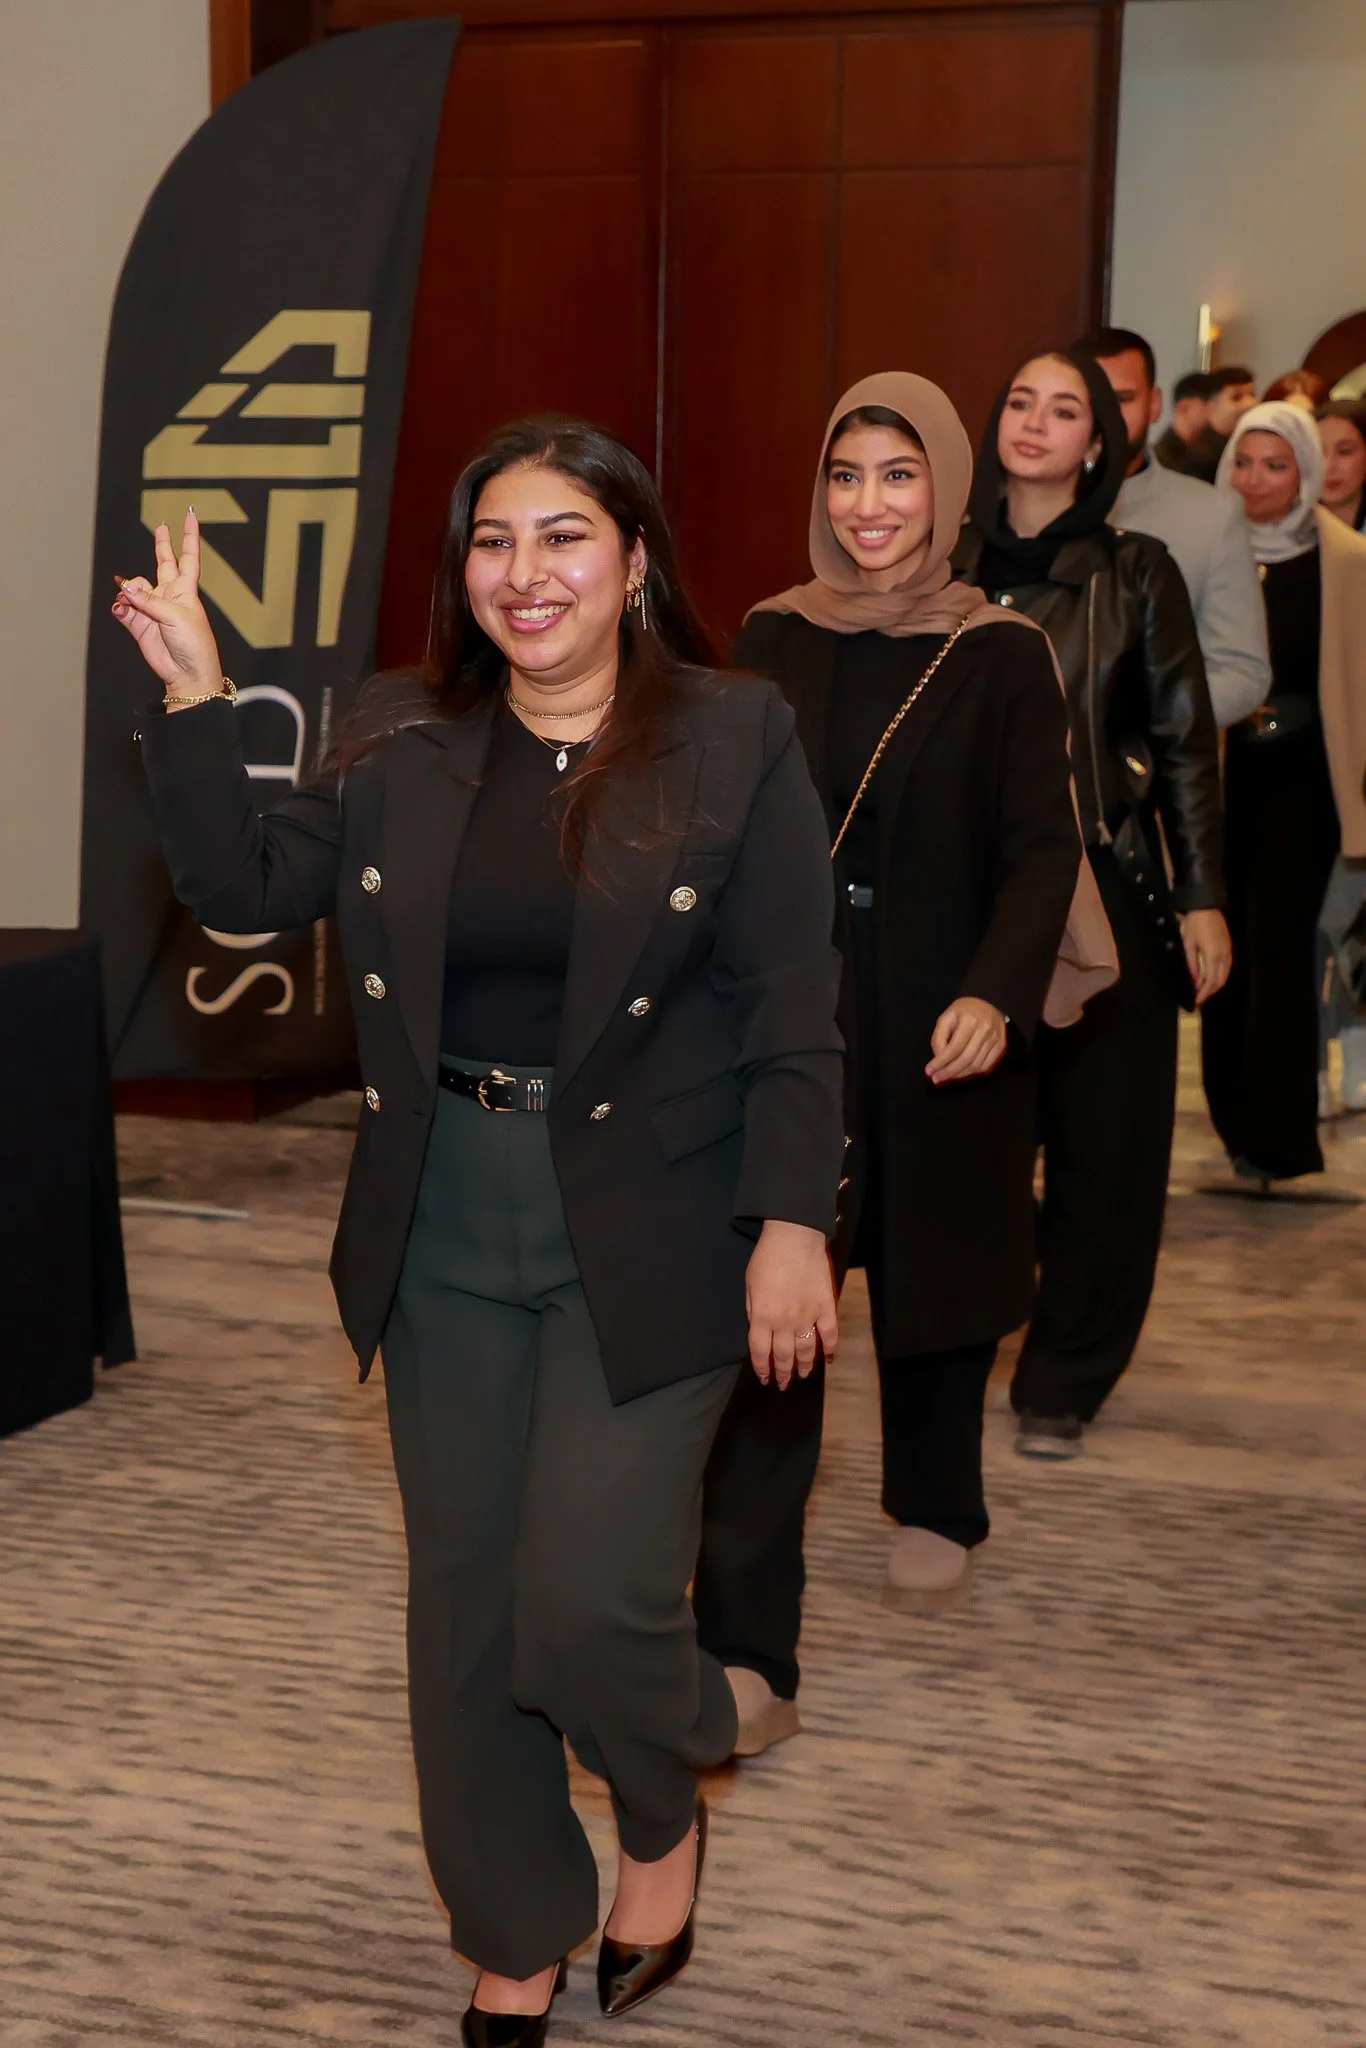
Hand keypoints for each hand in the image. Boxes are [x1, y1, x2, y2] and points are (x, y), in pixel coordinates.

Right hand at [110, 509, 221, 698]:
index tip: (191, 516)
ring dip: (128, 590)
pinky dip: (119, 606)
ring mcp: (153, 609)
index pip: (188, 557)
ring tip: (129, 601)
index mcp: (185, 590)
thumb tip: (125, 587)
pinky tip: (121, 608)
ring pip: (134, 587)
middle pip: (164, 563)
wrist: (186, 673)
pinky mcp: (139, 624)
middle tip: (161, 527)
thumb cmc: (193, 644)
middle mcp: (169, 595)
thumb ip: (149, 600)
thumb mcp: (175, 616)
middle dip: (162, 546)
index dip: (189, 537)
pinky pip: (123, 607)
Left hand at [745, 1220, 837, 1390]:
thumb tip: (759, 1328)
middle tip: (783, 1384)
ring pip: (807, 1350)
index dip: (762, 1368)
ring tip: (802, 1375)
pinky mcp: (827, 1307)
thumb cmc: (766, 1257)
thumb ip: (753, 1310)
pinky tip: (829, 1359)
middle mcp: (785, 1322)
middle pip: (784, 1355)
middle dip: (783, 1373)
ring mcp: (808, 1316)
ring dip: (804, 1366)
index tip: (764, 1378)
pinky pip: (830, 1334)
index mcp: (762, 1316)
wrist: (794, 1236)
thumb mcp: (749, 1284)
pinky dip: (830, 1348)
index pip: (760, 1351)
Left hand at [926, 996, 1007, 1084]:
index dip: (941, 1062)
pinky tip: (961, 1072)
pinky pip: (986, 1065)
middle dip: (949, 1072)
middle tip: (936, 1078)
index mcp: (969, 1021)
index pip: (954, 1048)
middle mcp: (984, 1031)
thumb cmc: (964, 1011)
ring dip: (959, 1074)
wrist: (989, 1002)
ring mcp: (995, 1039)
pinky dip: (972, 1072)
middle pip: (966, 1059)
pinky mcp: (1000, 1046)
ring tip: (946, 1077)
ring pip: (976, 1065)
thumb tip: (938, 1058)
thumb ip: (939, 1038)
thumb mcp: (946, 1017)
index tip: (929, 1071)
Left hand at [1182, 908, 1231, 1004]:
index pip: (1211, 980)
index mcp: (1214, 955)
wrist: (1206, 905)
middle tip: (1199, 998)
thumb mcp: (1188, 943)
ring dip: (1215, 984)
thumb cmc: (1195, 923)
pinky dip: (1219, 975)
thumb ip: (1191, 963)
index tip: (1197, 1000)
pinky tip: (1210, 978)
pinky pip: (1226, 967)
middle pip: (1220, 980)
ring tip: (1203, 990)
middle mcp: (1224, 955)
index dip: (1204, 992)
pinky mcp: (1229, 947)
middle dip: (1210, 991)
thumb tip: (1194, 980)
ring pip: (1225, 975)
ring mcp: (1228, 951)